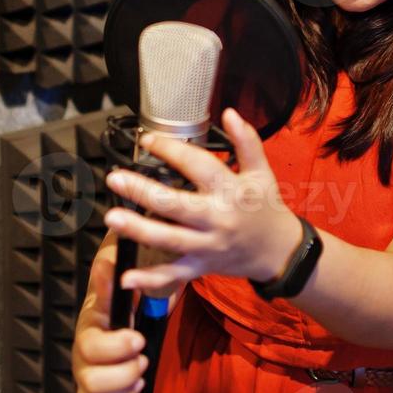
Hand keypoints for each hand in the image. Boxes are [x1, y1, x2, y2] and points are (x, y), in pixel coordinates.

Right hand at [72, 232, 150, 392]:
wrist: (140, 292)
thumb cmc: (134, 282)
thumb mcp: (127, 270)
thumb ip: (114, 270)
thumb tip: (106, 268)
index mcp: (89, 324)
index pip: (90, 347)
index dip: (116, 348)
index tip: (138, 338)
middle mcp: (83, 353)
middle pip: (88, 380)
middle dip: (123, 374)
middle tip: (143, 359)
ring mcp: (88, 376)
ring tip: (139, 378)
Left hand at [104, 107, 302, 291]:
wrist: (280, 252)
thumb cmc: (266, 208)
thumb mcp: (261, 171)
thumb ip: (247, 141)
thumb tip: (230, 113)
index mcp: (230, 190)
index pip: (197, 165)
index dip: (171, 150)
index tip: (148, 139)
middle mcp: (217, 218)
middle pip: (175, 205)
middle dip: (143, 192)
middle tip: (115, 179)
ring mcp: (207, 245)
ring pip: (169, 239)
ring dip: (138, 229)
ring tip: (112, 218)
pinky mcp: (201, 266)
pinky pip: (173, 274)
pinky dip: (150, 279)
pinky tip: (127, 277)